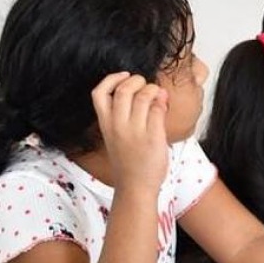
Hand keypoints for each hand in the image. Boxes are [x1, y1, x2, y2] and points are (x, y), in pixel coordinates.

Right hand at [90, 73, 169, 192]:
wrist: (136, 187)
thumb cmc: (129, 161)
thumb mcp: (118, 136)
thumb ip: (129, 113)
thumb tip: (152, 90)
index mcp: (106, 125)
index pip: (99, 94)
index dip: (111, 79)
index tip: (124, 75)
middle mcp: (118, 126)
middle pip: (124, 90)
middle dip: (137, 80)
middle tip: (145, 85)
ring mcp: (135, 131)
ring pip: (144, 96)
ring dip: (154, 90)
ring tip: (158, 96)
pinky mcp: (152, 136)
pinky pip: (158, 109)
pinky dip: (162, 103)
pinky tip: (164, 105)